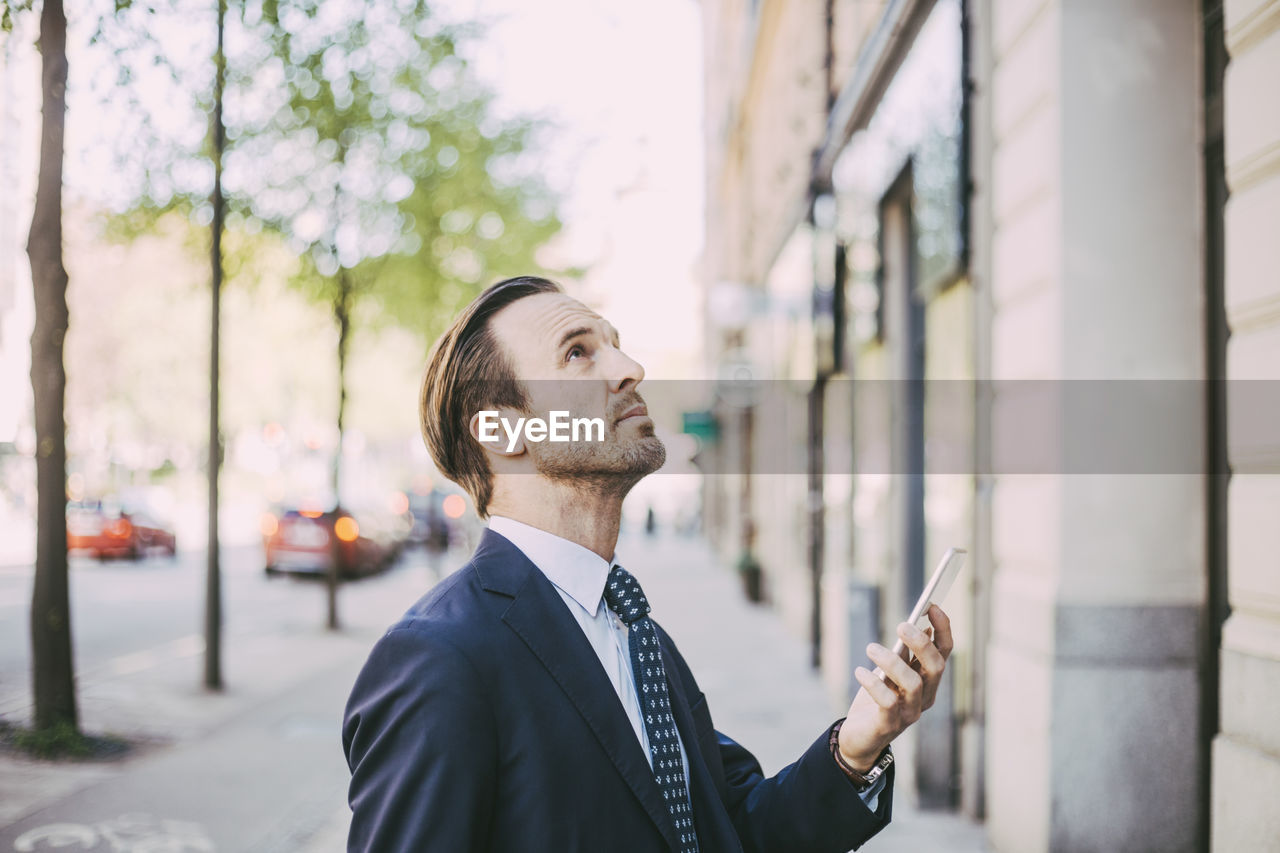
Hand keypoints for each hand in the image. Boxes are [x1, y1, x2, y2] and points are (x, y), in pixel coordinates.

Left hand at [837, 604, 952, 770]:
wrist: (860, 737)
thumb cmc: (877, 700)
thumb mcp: (892, 673)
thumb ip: (907, 655)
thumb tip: (921, 626)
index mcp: (928, 680)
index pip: (944, 652)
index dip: (942, 629)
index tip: (931, 606)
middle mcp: (925, 697)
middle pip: (935, 667)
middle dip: (921, 644)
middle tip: (901, 625)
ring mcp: (910, 713)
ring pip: (913, 683)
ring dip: (892, 661)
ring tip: (871, 648)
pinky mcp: (889, 724)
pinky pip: (887, 702)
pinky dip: (873, 683)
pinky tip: (860, 671)